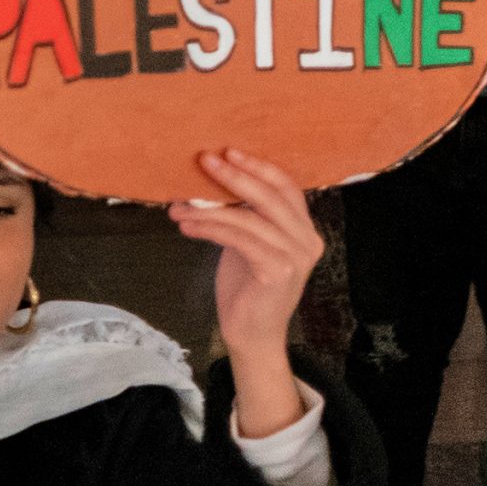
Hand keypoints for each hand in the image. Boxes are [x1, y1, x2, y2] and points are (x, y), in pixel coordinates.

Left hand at [167, 149, 321, 437]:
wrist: (251, 334)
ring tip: (179, 205)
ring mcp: (294, 257)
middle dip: (234, 175)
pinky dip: (210, 228)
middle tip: (204, 160)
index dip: (258, 166)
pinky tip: (187, 225)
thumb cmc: (246, 285)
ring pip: (249, 218)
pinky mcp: (277, 272)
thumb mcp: (247, 241)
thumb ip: (241, 214)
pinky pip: (239, 239)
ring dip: (208, 208)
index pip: (286, 187)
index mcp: (303, 229)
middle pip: (270, 196)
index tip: (228, 151)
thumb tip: (204, 181)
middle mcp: (307, 240)